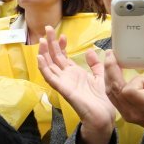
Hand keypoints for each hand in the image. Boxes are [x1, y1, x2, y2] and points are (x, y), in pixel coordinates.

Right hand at [37, 26, 115, 143]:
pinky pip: (50, 78)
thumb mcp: (100, 76)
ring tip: (41, 40)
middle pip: (54, 57)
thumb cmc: (102, 99)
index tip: (62, 35)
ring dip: (43, 53)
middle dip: (50, 43)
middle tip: (47, 28)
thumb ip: (94, 64)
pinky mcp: (62, 89)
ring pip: (49, 65)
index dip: (60, 45)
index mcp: (74, 73)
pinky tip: (40, 58)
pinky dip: (43, 68)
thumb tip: (89, 51)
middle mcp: (66, 76)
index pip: (62, 56)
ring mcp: (63, 82)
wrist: (104, 115)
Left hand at [104, 52, 143, 140]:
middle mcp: (133, 112)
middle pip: (115, 88)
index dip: (137, 81)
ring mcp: (126, 113)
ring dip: (109, 75)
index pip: (130, 91)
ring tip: (111, 60)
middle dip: (111, 69)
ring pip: (110, 92)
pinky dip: (110, 83)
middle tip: (112, 54)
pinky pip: (112, 96)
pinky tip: (113, 73)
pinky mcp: (123, 113)